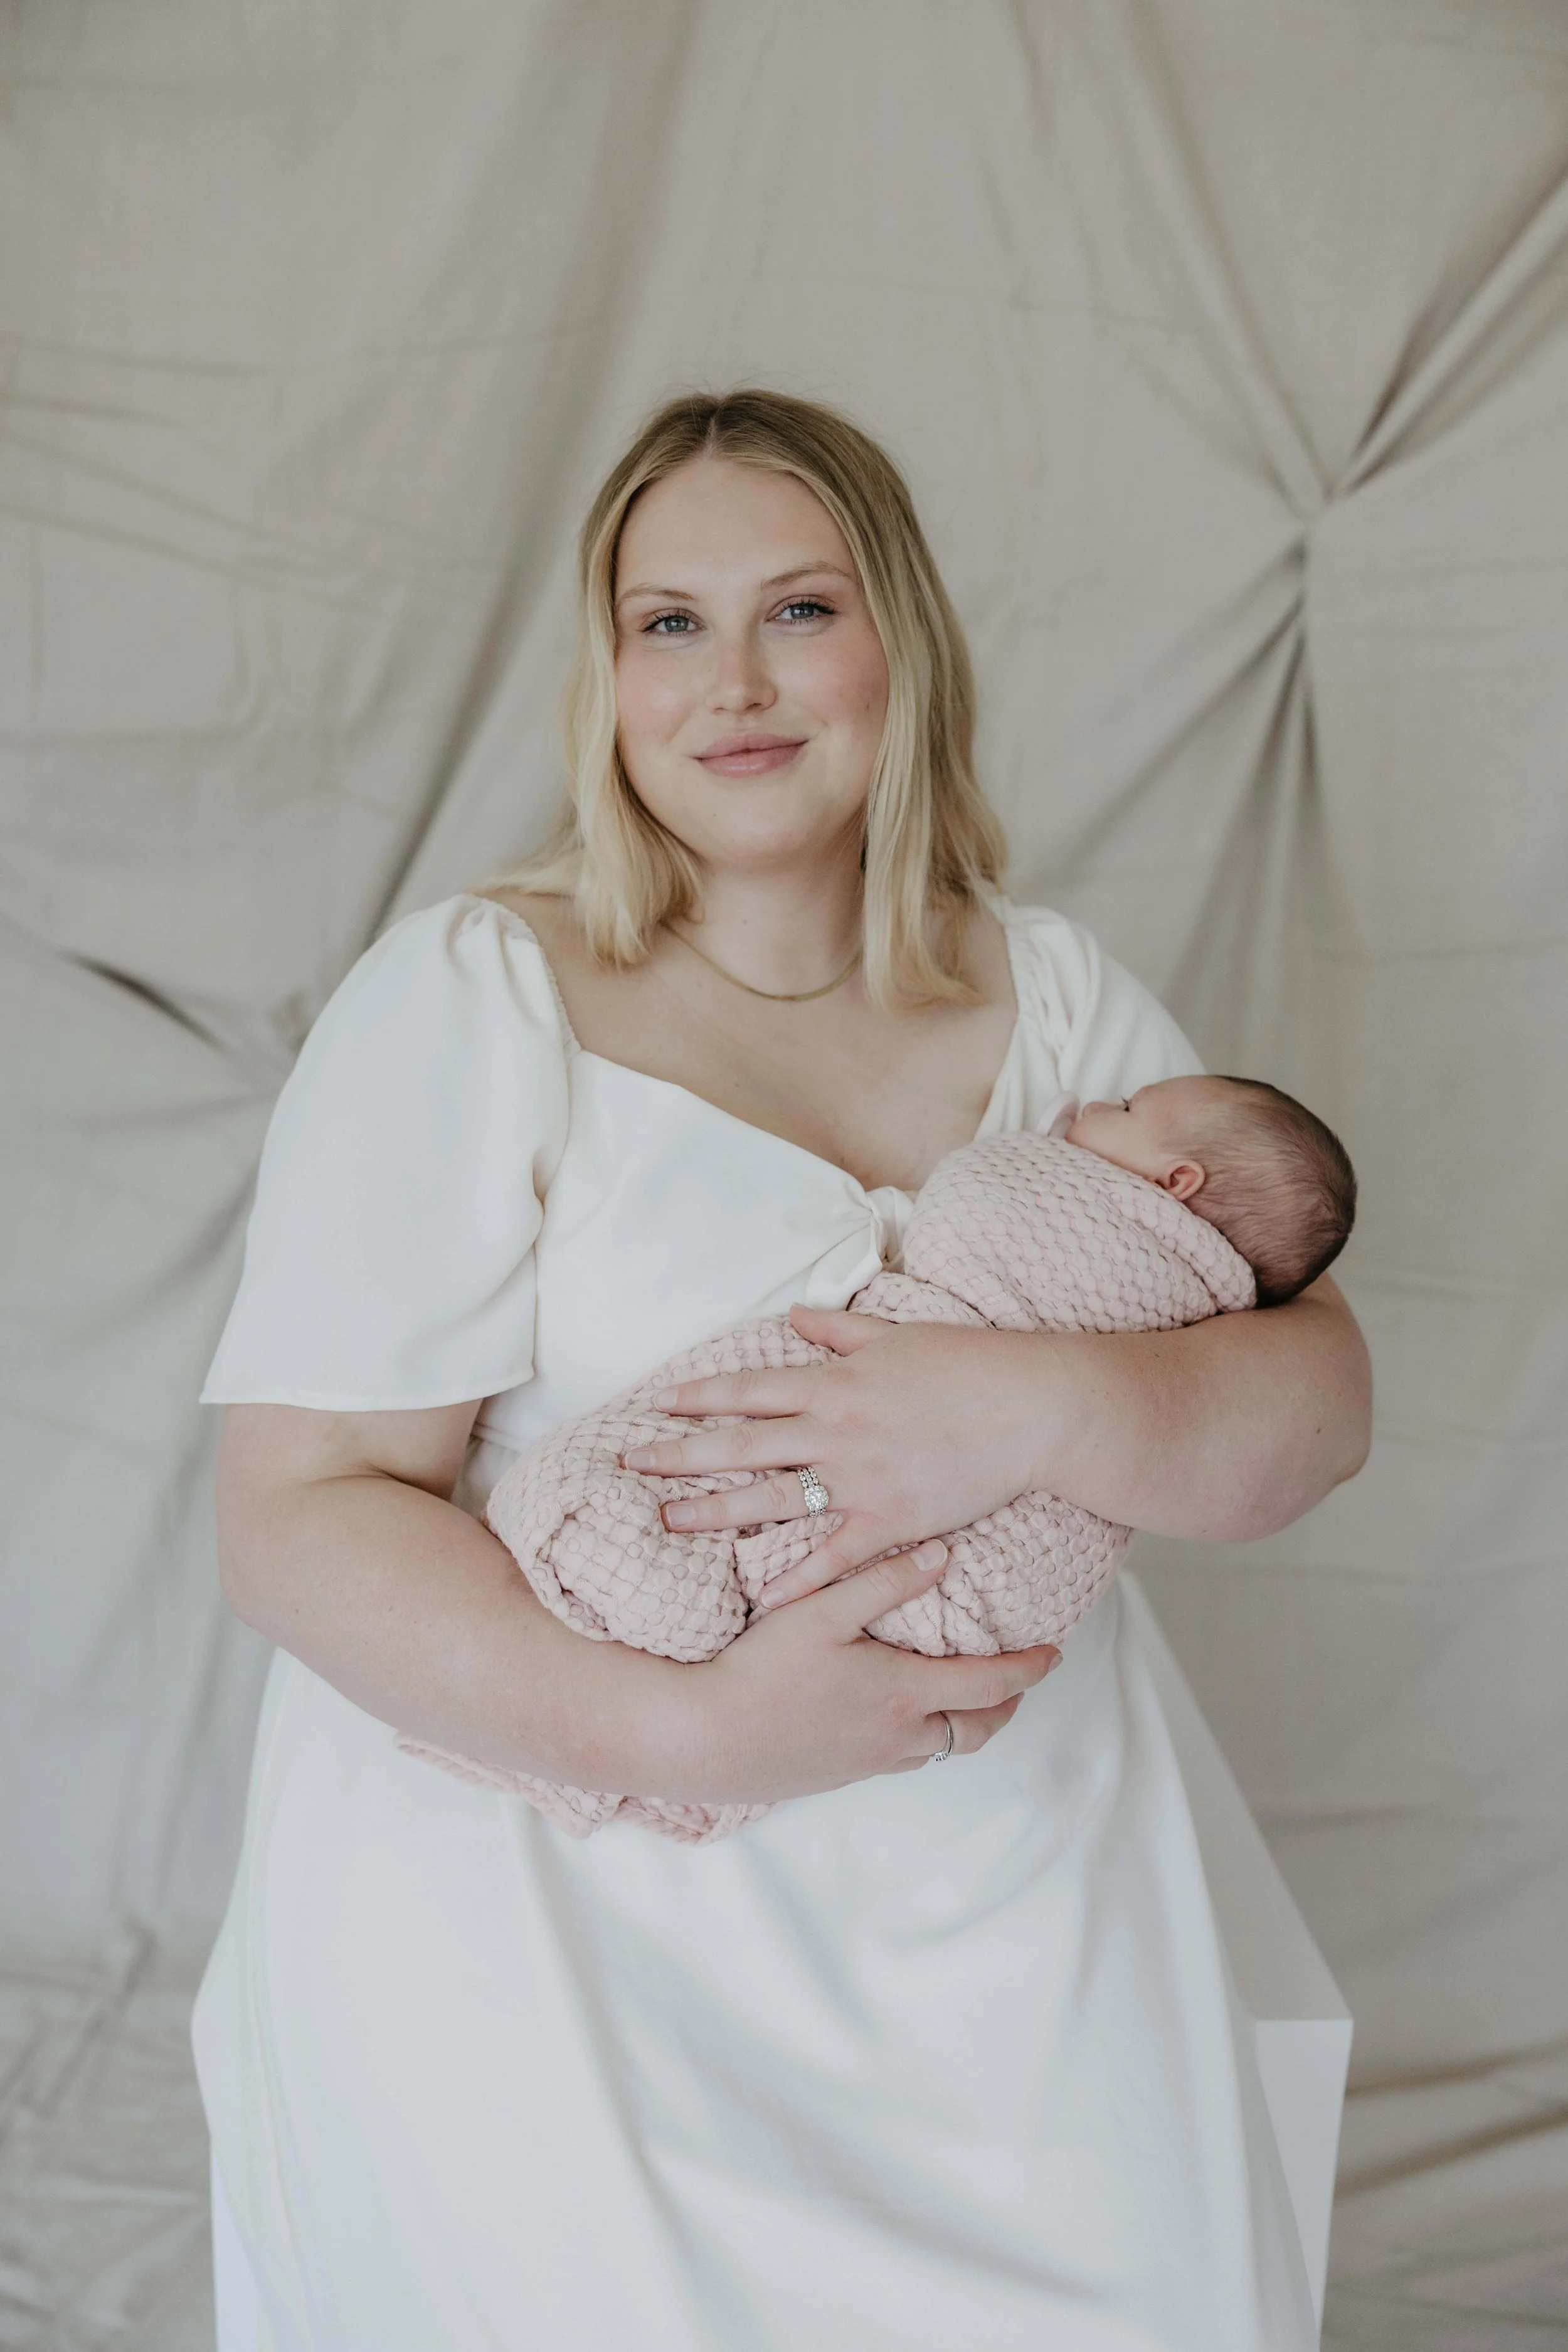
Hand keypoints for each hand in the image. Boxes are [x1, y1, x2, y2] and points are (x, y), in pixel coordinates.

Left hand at [623, 1305, 1048, 1606]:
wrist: (1030, 1409)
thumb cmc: (969, 1364)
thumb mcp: (897, 1335)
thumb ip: (839, 1330)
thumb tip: (794, 1317)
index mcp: (834, 1383)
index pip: (749, 1390)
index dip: (699, 1398)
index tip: (657, 1406)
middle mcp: (835, 1431)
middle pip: (741, 1445)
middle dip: (680, 1454)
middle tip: (630, 1465)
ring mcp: (859, 1480)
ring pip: (770, 1499)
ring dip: (713, 1511)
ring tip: (666, 1521)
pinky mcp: (890, 1521)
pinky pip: (832, 1556)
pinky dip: (794, 1579)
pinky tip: (758, 1600)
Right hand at [670, 1540, 1058, 1803]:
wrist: (703, 1738)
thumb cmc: (760, 1670)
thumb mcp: (822, 1611)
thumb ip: (883, 1582)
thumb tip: (940, 1556)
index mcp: (903, 1694)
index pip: (989, 1685)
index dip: (1027, 1669)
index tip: (1053, 1654)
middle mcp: (896, 1737)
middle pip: (975, 1730)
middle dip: (1004, 1705)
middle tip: (1018, 1682)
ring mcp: (866, 1763)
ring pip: (937, 1749)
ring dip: (962, 1724)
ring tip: (965, 1697)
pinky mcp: (836, 1776)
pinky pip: (898, 1760)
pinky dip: (919, 1738)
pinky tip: (897, 1717)